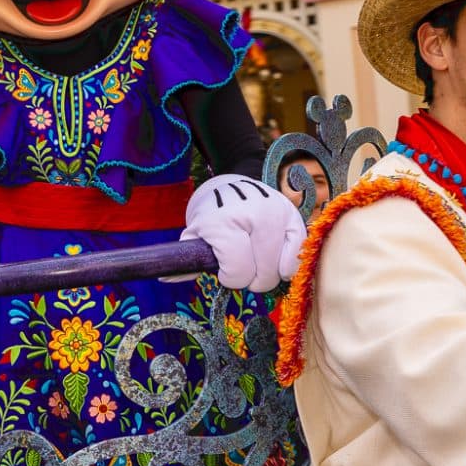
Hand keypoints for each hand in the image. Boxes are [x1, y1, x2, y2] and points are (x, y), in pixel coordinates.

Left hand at [180, 175, 305, 292]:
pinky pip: (299, 254)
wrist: (230, 185)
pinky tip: (277, 261)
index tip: (224, 271)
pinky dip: (288, 264)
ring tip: (257, 260)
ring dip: (268, 273)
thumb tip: (167, 277)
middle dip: (250, 279)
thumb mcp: (194, 237)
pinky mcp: (292, 214)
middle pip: (262, 275)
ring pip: (282, 269)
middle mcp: (253, 215)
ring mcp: (276, 213)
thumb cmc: (211, 217)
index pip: (237, 272)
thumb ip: (185, 261)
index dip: (230, 279)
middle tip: (242, 265)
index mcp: (222, 222)